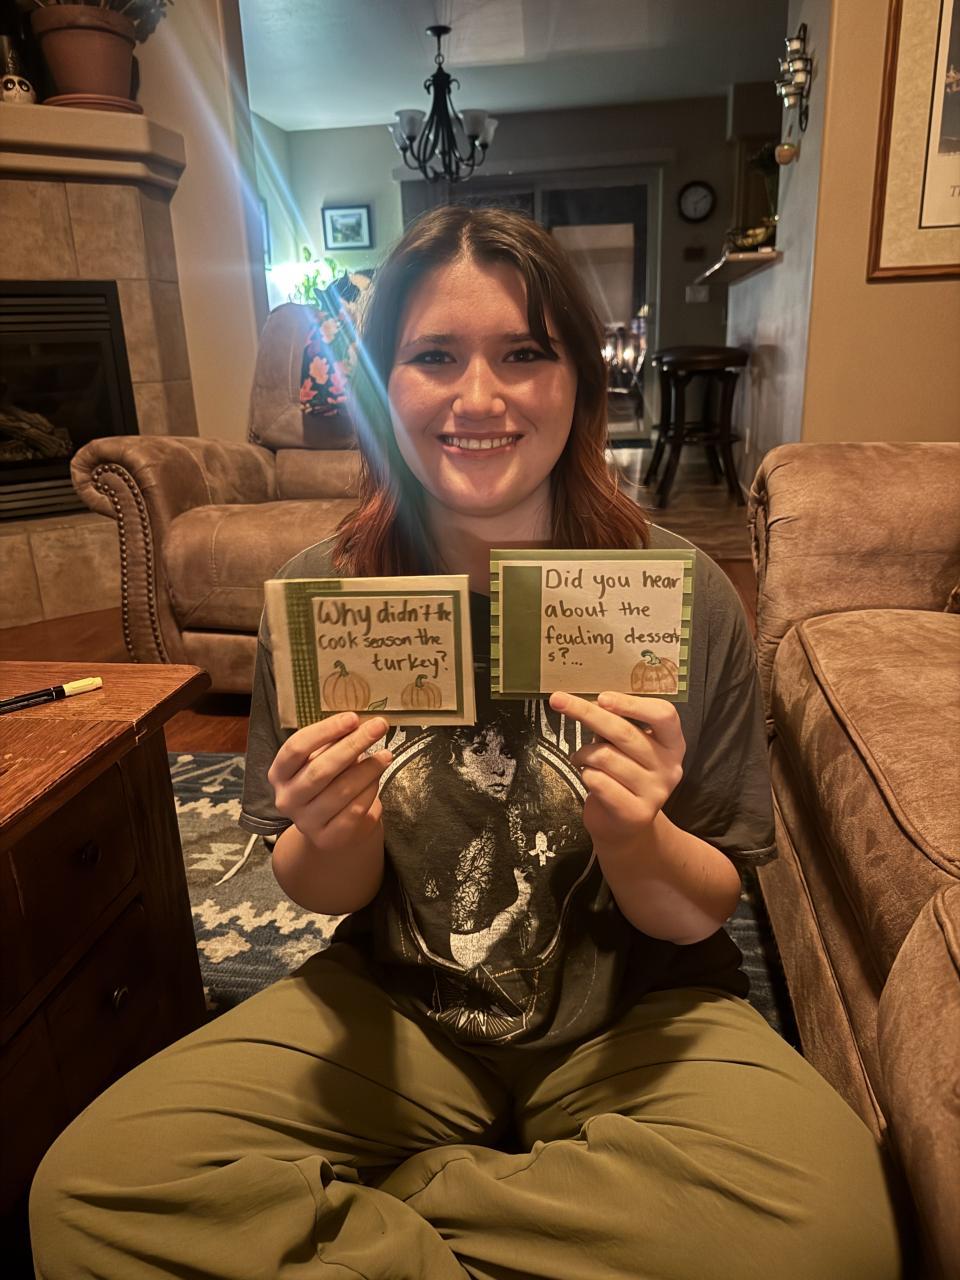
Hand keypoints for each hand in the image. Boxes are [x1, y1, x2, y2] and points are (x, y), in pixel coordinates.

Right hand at [267, 713, 391, 852]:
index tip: (353, 718)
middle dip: (353, 745)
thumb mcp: (321, 760)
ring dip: (368, 769)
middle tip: (379, 727)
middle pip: (321, 769)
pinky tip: (378, 779)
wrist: (330, 826)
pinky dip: (369, 791)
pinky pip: (354, 811)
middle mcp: (287, 798)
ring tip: (386, 755)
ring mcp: (306, 821)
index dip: (325, 731)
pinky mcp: (328, 838)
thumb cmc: (327, 782)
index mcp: (279, 773)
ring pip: (341, 791)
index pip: (296, 748)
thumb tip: (358, 724)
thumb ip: (332, 744)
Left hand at [549, 690, 684, 853]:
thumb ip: (618, 726)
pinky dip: (585, 774)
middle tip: (559, 701)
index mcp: (673, 743)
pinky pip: (598, 780)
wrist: (625, 828)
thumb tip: (591, 704)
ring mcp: (656, 792)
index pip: (664, 714)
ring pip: (605, 757)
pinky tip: (588, 776)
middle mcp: (670, 767)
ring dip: (583, 753)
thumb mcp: (627, 748)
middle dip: (587, 714)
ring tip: (581, 758)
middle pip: (625, 732)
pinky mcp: (636, 813)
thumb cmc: (622, 777)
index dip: (631, 704)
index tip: (601, 697)